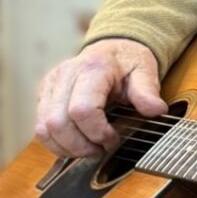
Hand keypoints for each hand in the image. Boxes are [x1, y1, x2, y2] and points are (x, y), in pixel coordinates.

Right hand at [35, 38, 166, 157]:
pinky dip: (56, 143)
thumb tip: (156, 110)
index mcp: (93, 68)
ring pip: (44, 128)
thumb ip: (147, 91)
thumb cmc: (128, 62)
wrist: (112, 48)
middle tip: (101, 150)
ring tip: (89, 149)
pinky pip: (40, 127)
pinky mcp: (44, 93)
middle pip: (58, 122)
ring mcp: (51, 83)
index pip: (82, 109)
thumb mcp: (145, 71)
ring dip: (66, 147)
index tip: (113, 140)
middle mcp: (66, 73)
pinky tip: (76, 144)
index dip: (96, 133)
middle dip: (80, 146)